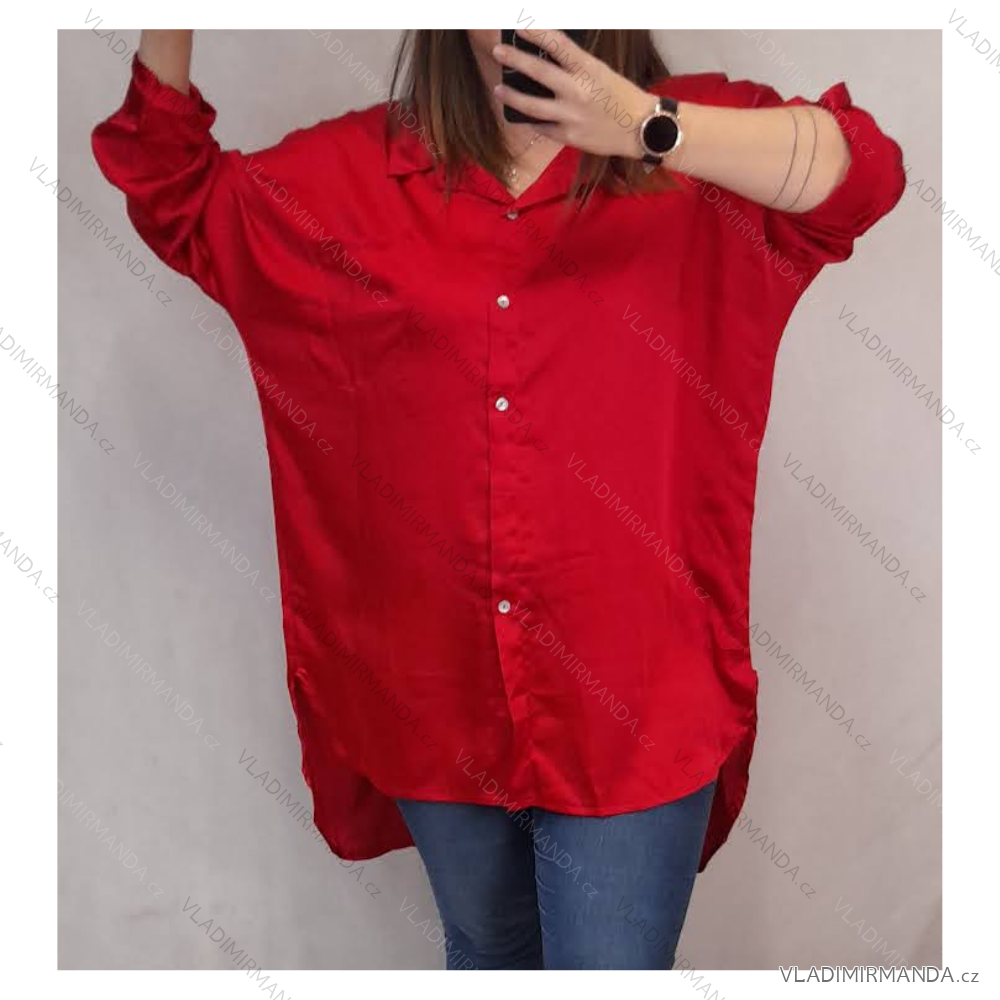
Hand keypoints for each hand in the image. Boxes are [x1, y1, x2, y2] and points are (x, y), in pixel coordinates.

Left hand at [491, 28, 654, 158]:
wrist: (642, 129)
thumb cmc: (622, 97)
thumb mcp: (601, 73)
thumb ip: (575, 67)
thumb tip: (547, 60)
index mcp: (588, 70)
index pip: (557, 44)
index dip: (536, 33)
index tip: (519, 25)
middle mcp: (577, 92)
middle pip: (538, 73)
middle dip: (515, 60)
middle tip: (498, 51)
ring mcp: (571, 116)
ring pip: (532, 106)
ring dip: (512, 96)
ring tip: (499, 89)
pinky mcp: (569, 137)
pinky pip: (542, 127)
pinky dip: (531, 120)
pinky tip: (521, 115)